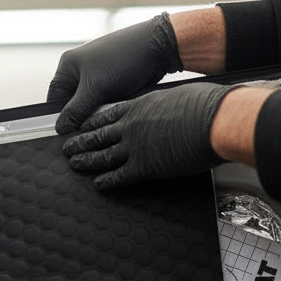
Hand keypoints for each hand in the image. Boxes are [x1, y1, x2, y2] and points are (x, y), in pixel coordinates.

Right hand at [47, 13, 182, 134]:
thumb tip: (60, 129)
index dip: (58, 116)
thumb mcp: (95, 89)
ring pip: (89, 103)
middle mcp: (80, 68)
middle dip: (79, 115)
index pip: (54, 98)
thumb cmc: (123, 59)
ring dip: (95, 113)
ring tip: (103, 120)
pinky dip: (107, 107)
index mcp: (68, 64)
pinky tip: (114, 113)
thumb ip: (75, 111)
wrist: (160, 46)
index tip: (65, 133)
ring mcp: (98, 73)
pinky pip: (104, 99)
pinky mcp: (113, 78)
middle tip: (86, 130)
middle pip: (72, 102)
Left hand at [62, 82, 233, 189]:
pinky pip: (118, 175)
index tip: (82, 125)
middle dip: (81, 141)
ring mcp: (134, 146)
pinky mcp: (143, 166)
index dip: (92, 122)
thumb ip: (166, 104)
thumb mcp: (179, 95)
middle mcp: (131, 125)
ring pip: (102, 155)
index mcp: (140, 105)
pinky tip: (97, 184)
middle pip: (98, 134)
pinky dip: (106, 181)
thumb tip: (173, 108)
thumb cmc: (205, 104)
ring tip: (74, 164)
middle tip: (68, 147)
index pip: (108, 114)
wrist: (213, 119)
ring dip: (86, 160)